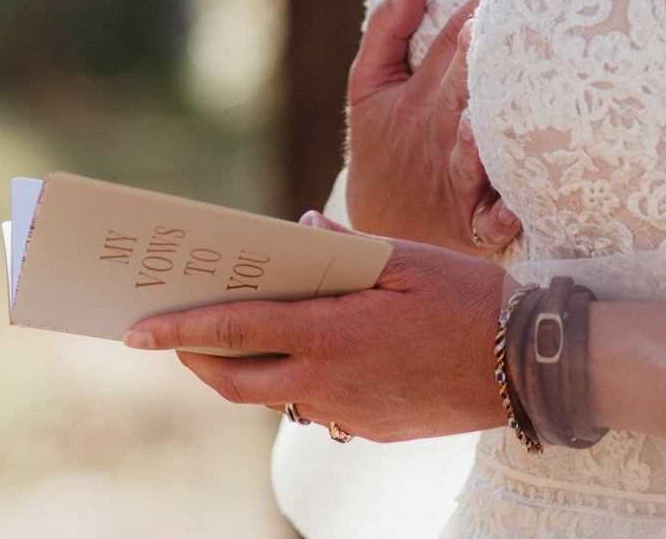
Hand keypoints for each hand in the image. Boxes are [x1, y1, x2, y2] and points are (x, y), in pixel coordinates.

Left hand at [124, 213, 511, 442]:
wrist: (528, 366)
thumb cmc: (471, 300)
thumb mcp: (408, 259)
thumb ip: (344, 250)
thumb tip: (299, 235)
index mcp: (331, 332)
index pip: (234, 331)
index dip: (179, 331)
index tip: (136, 329)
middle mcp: (328, 381)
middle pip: (235, 381)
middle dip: (195, 360)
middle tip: (171, 336)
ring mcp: (348, 412)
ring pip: (271, 398)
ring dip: (242, 372)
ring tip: (231, 341)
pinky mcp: (371, 429)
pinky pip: (314, 409)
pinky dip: (293, 383)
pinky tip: (304, 356)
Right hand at [343, 0, 522, 254]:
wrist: (380, 237)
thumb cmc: (386, 151)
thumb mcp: (369, 89)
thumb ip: (388, 29)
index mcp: (421, 91)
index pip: (455, 34)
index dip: (480, 0)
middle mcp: (440, 129)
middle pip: (465, 84)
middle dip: (480, 53)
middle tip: (500, 19)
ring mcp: (456, 177)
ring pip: (472, 151)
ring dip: (479, 135)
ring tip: (485, 112)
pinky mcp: (472, 222)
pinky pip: (490, 221)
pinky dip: (501, 215)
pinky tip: (515, 206)